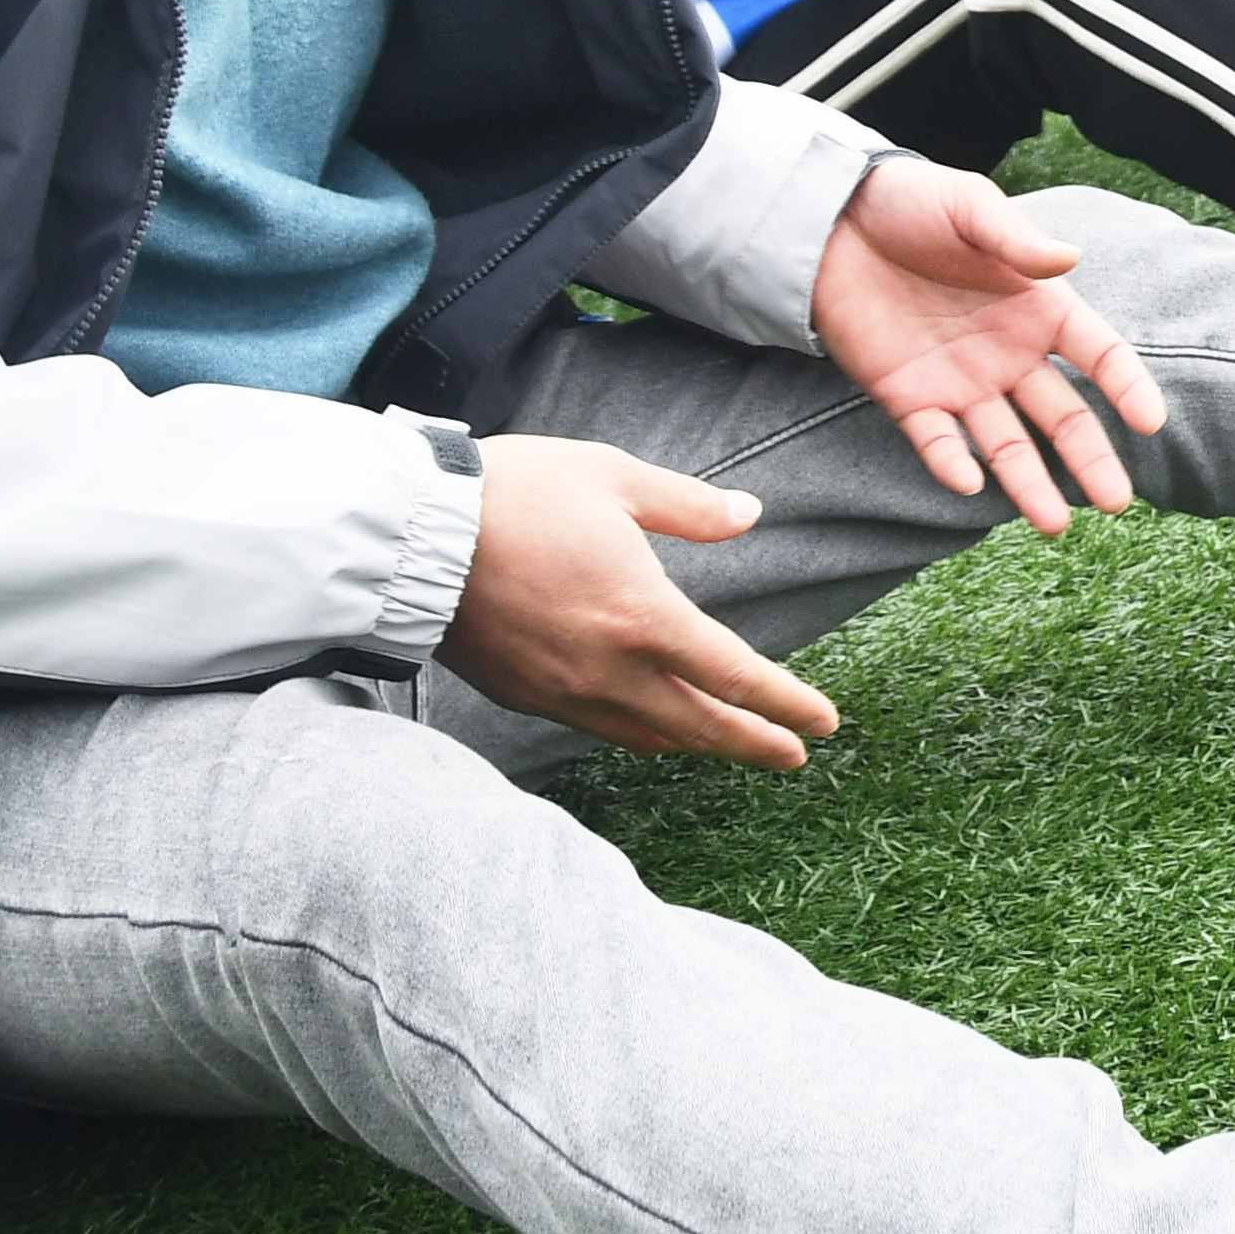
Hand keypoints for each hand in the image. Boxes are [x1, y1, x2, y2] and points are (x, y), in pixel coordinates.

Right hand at [440, 437, 839, 770]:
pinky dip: (638, 731)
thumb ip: (689, 506)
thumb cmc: (515, 495)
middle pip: (699, 725)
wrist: (410, 535)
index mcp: (643, 618)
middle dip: (754, 743)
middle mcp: (608, 670)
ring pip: (646, 735)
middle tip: (795, 755)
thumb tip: (748, 514)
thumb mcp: (615, 478)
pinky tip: (650, 725)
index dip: (786, 704)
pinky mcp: (522, 695)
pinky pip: (596, 727)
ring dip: (696, 743)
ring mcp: (561, 691)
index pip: (735, 677)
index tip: (824, 723)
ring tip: (731, 743)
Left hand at [810, 156, 1166, 532]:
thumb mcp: (969, 207)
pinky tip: (971, 484)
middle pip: (1062, 415)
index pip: (1098, 355)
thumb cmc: (910, 204)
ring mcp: (961, 380)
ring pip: (1007, 443)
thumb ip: (1015, 239)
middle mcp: (1009, 353)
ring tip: (1054, 524)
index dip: (1126, 387)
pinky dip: (952, 463)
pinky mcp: (908, 397)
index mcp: (1038, 307)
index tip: (1149, 422)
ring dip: (1030, 483)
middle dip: (1090, 459)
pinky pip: (936, 441)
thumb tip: (1068, 259)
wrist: (829, 222)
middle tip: (1117, 501)